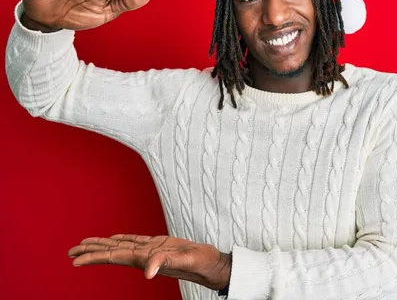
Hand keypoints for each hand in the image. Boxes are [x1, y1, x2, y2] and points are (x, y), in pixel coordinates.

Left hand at [67, 234, 230, 290]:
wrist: (212, 265)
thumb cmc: (201, 264)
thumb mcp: (185, 261)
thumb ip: (165, 263)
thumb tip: (148, 272)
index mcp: (145, 258)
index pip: (113, 256)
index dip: (93, 258)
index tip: (75, 260)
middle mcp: (144, 255)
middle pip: (111, 252)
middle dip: (90, 252)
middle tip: (70, 252)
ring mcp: (150, 250)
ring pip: (120, 245)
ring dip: (102, 245)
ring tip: (85, 244)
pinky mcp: (158, 244)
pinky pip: (134, 240)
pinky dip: (121, 238)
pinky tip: (115, 238)